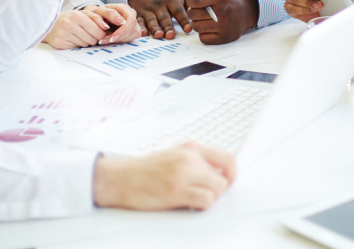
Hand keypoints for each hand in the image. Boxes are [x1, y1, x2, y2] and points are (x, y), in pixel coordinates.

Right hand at [43, 4, 139, 48]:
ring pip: (85, 44)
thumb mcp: (84, 15)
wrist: (50, 24)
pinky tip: (74, 39)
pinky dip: (78, 45)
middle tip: (88, 34)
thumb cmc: (71, 19)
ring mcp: (63, 34)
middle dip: (94, 38)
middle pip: (93, 38)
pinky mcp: (59, 42)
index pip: (98, 30)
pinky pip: (76, 47)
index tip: (100, 32)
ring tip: (80, 35)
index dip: (101, 33)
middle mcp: (69, 24)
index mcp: (77, 15)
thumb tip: (107, 27)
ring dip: (86, 42)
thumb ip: (97, 18)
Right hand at [93, 142, 235, 209]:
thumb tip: (217, 173)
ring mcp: (183, 174)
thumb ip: (196, 160)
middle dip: (219, 189)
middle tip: (208, 193)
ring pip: (217, 189)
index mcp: (191, 148)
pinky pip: (206, 200)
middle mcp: (190, 158)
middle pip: (224, 177)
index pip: (227, 158)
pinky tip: (190, 204)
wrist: (121, 177)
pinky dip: (203, 205)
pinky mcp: (176, 191)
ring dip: (210, 198)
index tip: (229, 181)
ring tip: (196, 198)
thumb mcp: (174, 154)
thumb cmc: (146, 169)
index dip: (233, 173)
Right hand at [128, 0, 190, 39]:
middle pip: (165, 17)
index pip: (179, 11)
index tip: (189, 29)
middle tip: (172, 36)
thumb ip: (190, 5)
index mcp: (171, 0)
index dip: (184, 20)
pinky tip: (143, 33)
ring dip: (155, 28)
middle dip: (168, 27)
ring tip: (159, 35)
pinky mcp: (139, 14)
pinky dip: (140, 27)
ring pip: (152, 20)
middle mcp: (160, 4)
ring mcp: (148, 9)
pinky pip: (139, 21)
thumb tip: (206, 15)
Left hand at [184, 0, 257, 44]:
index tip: (195, 0)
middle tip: (200, 9)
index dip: (191, 0)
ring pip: (196, 27)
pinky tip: (209, 27)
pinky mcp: (224, 38)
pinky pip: (203, 38)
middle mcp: (223, 12)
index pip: (195, 0)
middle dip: (193, 12)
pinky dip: (203, 33)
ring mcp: (224, 26)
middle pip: (193, 15)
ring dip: (197, 22)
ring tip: (204, 18)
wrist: (244, 11)